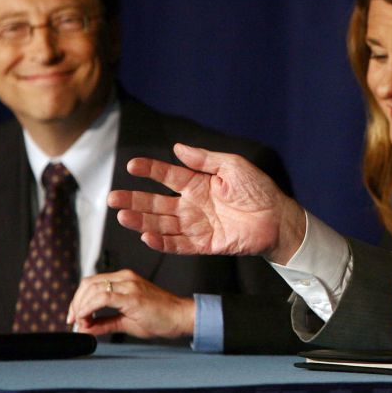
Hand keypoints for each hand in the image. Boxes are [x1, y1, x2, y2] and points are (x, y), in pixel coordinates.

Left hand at [66, 270, 194, 338]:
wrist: (181, 317)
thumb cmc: (160, 317)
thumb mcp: (126, 320)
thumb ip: (104, 323)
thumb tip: (84, 329)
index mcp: (124, 279)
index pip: (91, 283)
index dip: (77, 300)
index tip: (74, 317)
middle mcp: (125, 278)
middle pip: (88, 284)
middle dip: (75, 304)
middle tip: (74, 321)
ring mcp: (129, 284)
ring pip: (92, 289)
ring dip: (80, 307)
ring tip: (82, 324)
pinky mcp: (132, 296)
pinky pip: (102, 298)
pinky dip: (89, 309)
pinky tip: (87, 319)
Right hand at [107, 143, 306, 263]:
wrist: (279, 217)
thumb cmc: (259, 189)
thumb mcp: (232, 166)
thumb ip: (204, 160)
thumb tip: (176, 147)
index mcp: (198, 184)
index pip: (168, 176)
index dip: (150, 170)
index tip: (131, 165)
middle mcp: (193, 205)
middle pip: (157, 203)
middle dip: (135, 200)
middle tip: (112, 198)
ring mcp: (197, 226)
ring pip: (162, 224)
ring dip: (142, 221)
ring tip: (122, 216)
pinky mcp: (205, 244)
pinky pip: (179, 244)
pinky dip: (162, 241)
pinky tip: (146, 236)